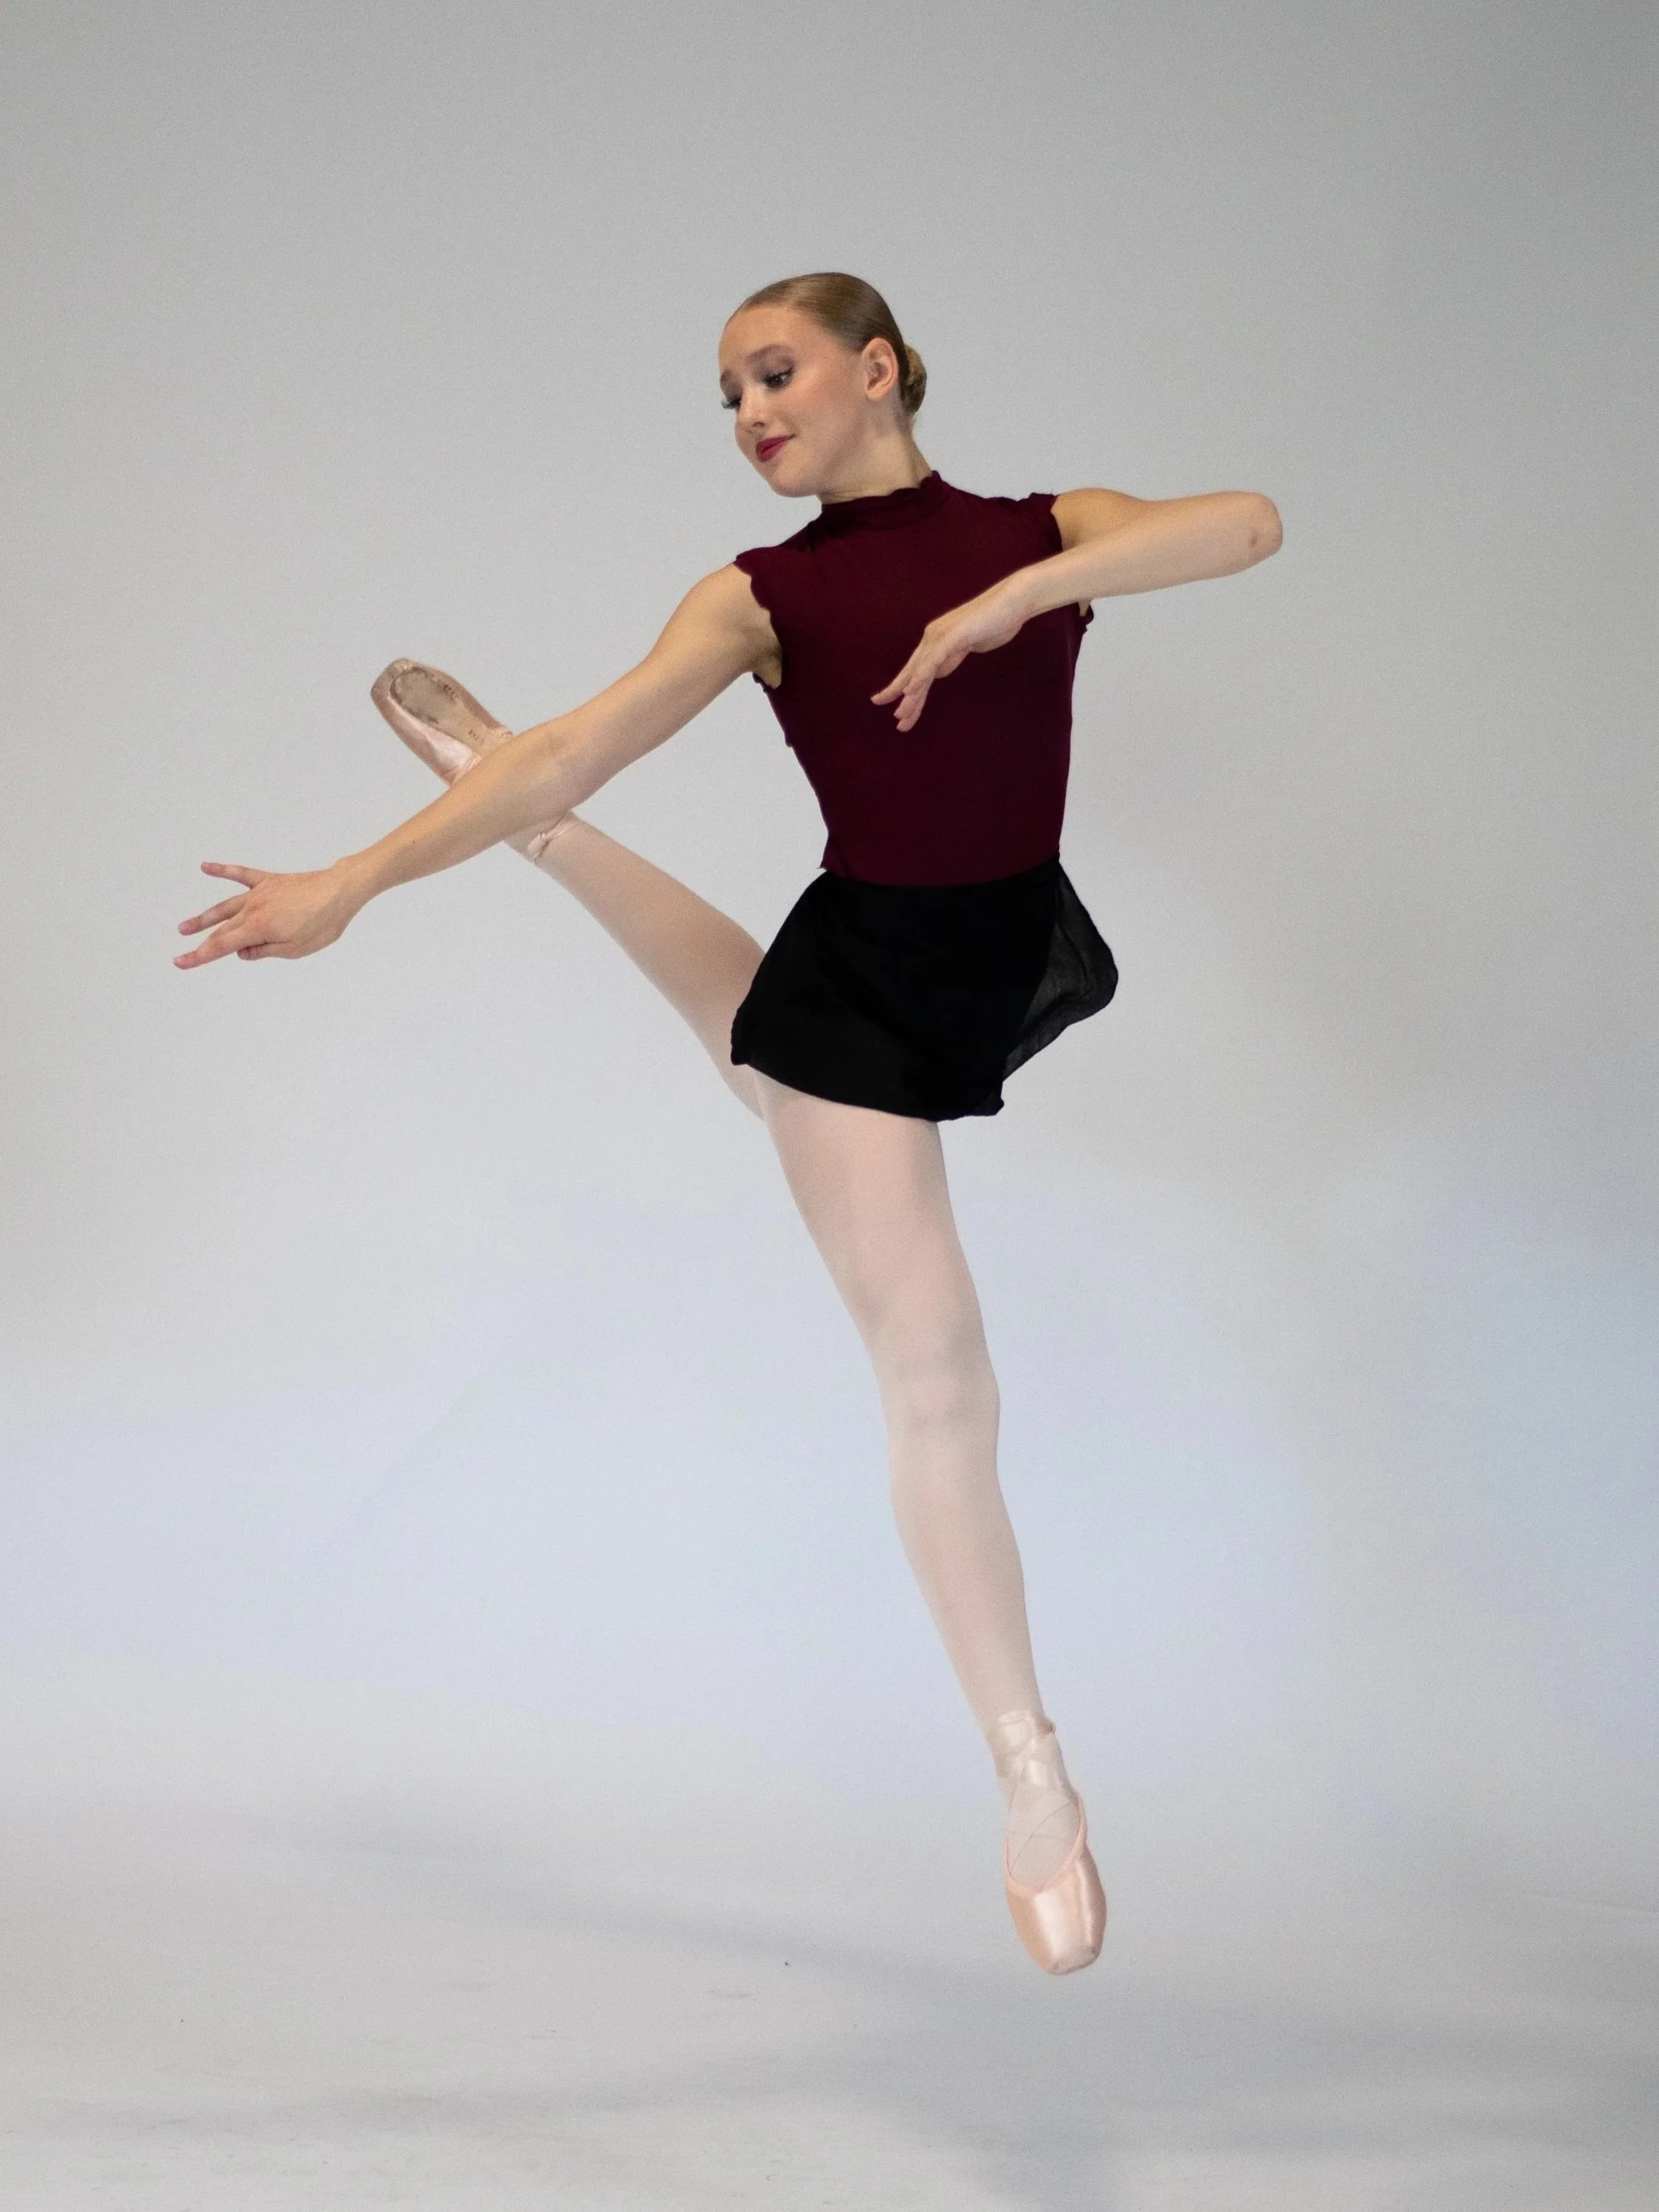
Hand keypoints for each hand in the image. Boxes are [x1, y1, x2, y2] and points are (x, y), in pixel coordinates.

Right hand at [174, 859, 364, 968]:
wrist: (341, 891)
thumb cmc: (323, 922)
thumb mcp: (295, 949)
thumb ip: (264, 951)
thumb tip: (242, 953)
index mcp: (258, 927)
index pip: (222, 946)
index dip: (200, 956)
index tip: (181, 962)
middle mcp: (253, 908)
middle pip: (222, 929)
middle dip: (201, 943)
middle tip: (181, 954)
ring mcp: (260, 892)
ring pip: (225, 906)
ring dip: (204, 917)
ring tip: (185, 926)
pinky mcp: (269, 881)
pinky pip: (241, 874)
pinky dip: (222, 870)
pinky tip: (205, 867)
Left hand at [870, 578, 1031, 731]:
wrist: (1013, 602)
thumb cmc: (995, 621)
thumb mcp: (968, 645)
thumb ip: (951, 656)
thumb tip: (938, 671)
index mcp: (937, 639)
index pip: (917, 668)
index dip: (905, 687)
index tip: (898, 707)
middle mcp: (933, 637)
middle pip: (913, 672)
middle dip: (901, 696)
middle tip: (896, 721)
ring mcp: (941, 635)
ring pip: (920, 671)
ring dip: (910, 696)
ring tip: (901, 716)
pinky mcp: (952, 636)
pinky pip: (932, 661)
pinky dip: (920, 676)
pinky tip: (910, 691)